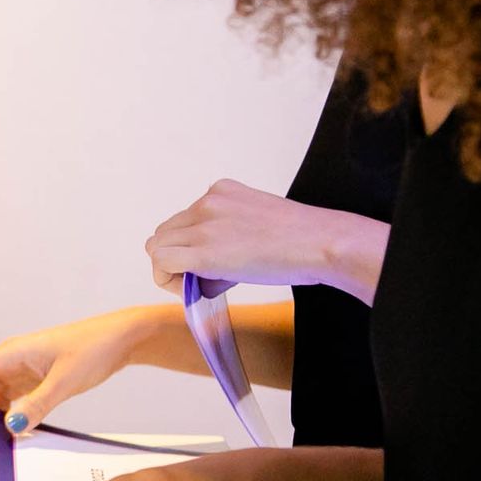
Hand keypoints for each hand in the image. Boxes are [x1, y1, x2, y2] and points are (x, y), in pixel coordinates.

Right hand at [0, 308, 156, 436]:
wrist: (116, 341)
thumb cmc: (92, 348)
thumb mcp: (65, 380)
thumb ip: (37, 404)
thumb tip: (12, 426)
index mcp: (9, 353)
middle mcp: (7, 362)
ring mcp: (16, 372)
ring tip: (3, 438)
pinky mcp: (28, 382)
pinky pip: (5, 401)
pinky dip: (4, 417)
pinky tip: (17, 429)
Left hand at [145, 180, 389, 302]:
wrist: (322, 243)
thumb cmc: (301, 240)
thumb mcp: (257, 221)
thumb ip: (226, 235)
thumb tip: (200, 270)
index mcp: (221, 191)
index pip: (183, 220)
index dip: (188, 246)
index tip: (207, 264)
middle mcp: (207, 202)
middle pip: (165, 234)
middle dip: (176, 257)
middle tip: (198, 279)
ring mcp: (203, 224)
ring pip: (157, 247)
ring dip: (170, 269)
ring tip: (198, 284)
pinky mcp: (204, 250)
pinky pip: (162, 262)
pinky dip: (167, 279)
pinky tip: (191, 289)